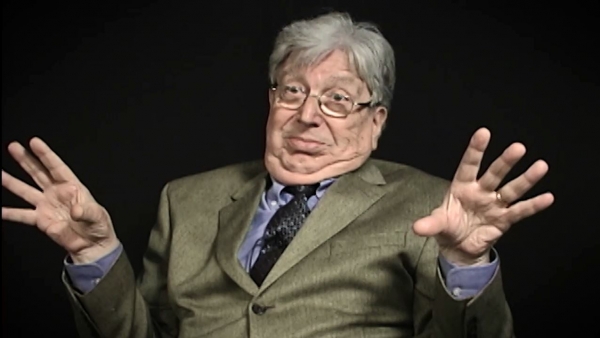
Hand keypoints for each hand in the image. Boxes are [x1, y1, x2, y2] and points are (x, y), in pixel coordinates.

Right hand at [2, 137, 118, 263]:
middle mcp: (57, 193)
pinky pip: (22, 215)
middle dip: (26, 160)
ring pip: (26, 190)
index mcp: (72, 187)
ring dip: (12, 182)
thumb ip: (87, 212)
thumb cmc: (99, 227)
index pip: (57, 167)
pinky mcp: (41, 220)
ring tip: (0, 174)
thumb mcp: (98, 216)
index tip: (34, 142)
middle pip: (39, 173)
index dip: (46, 155)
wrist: (92, 245)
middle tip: (14, 147)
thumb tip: (76, 211)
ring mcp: (47, 206)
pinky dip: (9, 213)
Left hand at [413, 128, 553, 265]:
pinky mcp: (504, 219)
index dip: (476, 150)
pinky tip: (547, 197)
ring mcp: (494, 204)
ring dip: (526, 179)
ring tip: (540, 166)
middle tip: (518, 147)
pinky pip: (520, 211)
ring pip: (511, 189)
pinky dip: (533, 205)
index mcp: (462, 187)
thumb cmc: (448, 227)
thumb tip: (416, 228)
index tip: (483, 133)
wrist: (459, 248)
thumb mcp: (437, 224)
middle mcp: (480, 191)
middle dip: (505, 161)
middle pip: (494, 174)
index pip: (469, 165)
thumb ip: (429, 224)